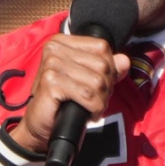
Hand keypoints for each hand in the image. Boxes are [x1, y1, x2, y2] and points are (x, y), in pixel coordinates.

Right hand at [10, 34, 129, 152]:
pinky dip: (93, 108)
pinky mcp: (51, 82)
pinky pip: (87, 95)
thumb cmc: (62, 100)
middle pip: (102, 65)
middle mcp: (55, 48)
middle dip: (106, 88)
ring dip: (100, 101)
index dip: (110, 68)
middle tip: (96, 100)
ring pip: (97, 82)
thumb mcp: (86, 80)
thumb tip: (125, 60)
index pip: (102, 47)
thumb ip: (106, 68)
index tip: (101, 85)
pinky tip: (88, 114)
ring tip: (92, 108)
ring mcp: (51, 64)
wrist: (39, 123)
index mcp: (62, 42)